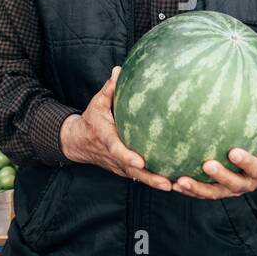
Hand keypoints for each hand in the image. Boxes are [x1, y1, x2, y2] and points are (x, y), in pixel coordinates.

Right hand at [59, 67, 172, 191]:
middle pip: (132, 171)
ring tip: (177, 185)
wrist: (78, 142)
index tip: (141, 161)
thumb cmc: (92, 119)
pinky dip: (155, 180)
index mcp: (106, 139)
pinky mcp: (125, 170)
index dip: (127, 156)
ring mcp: (119, 166)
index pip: (116, 149)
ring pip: (138, 177)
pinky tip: (175, 182)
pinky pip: (141, 177)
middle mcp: (113, 156)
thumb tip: (120, 69)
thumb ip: (109, 88)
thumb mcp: (97, 103)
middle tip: (167, 182)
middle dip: (149, 178)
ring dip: (156, 182)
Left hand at [173, 125, 256, 199]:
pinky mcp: (216, 191)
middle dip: (219, 176)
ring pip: (213, 193)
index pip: (254, 168)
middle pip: (232, 184)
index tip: (234, 152)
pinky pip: (201, 194)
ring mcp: (229, 191)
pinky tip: (174, 184)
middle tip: (207, 164)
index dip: (245, 162)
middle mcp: (245, 185)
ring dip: (197, 188)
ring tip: (181, 181)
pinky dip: (188, 191)